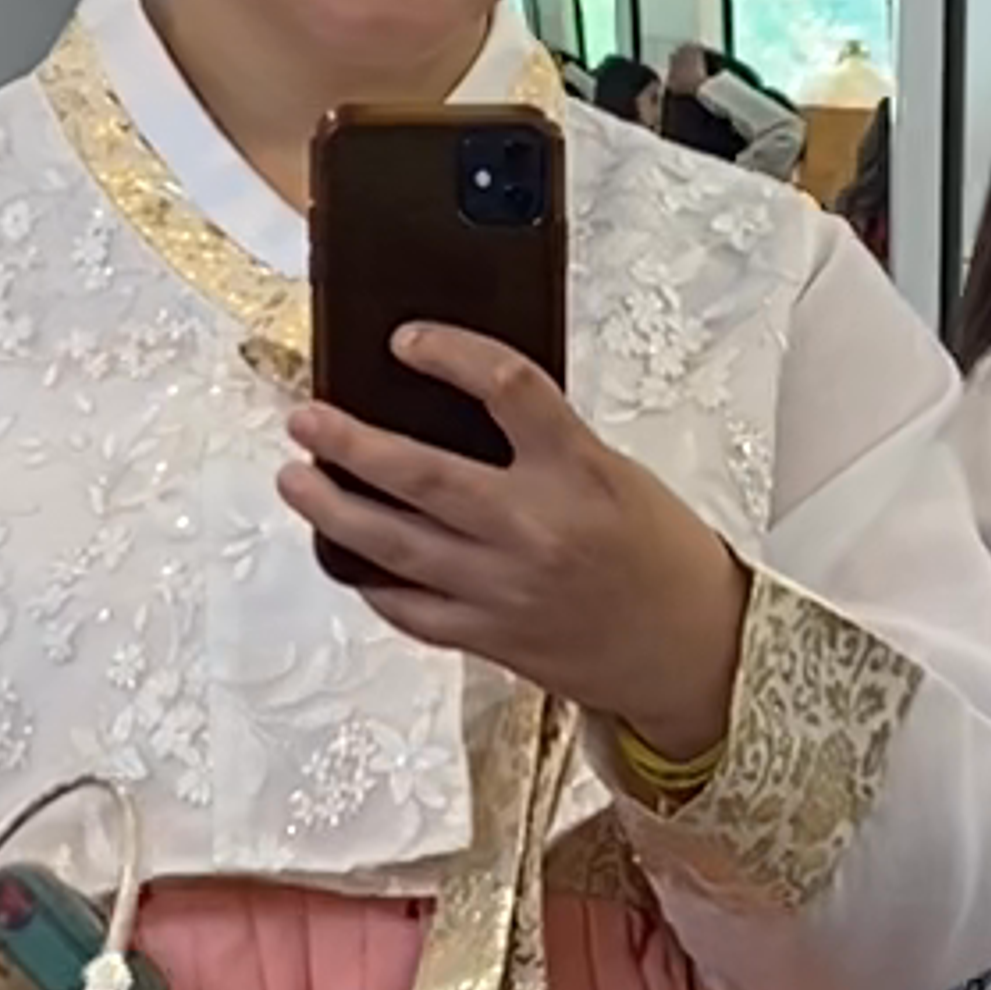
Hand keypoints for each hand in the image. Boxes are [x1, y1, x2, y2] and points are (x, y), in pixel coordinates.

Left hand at [277, 335, 749, 764]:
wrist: (693, 649)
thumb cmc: (661, 555)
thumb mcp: (614, 475)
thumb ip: (544, 446)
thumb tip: (452, 409)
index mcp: (580, 470)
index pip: (508, 386)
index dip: (450, 352)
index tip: (406, 339)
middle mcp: (536, 527)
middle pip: (420, 474)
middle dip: (349, 443)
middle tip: (306, 420)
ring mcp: (506, 588)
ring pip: (394, 545)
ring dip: (333, 510)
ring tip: (297, 480)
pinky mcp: (491, 638)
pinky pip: (409, 608)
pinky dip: (370, 580)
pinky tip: (346, 556)